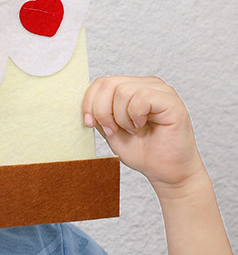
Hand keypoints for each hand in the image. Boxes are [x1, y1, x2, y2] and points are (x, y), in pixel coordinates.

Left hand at [83, 76, 204, 191]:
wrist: (166, 172)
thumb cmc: (143, 152)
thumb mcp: (110, 129)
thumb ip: (98, 112)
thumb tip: (83, 101)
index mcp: (132, 88)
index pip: (102, 82)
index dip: (89, 102)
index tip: (90, 123)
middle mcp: (147, 84)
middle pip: (109, 83)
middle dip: (102, 111)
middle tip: (113, 130)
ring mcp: (161, 91)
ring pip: (123, 90)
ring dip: (120, 117)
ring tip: (132, 130)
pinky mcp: (171, 102)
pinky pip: (142, 98)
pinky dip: (135, 116)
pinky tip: (142, 126)